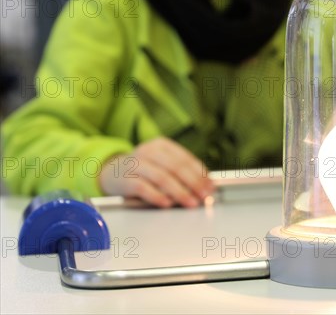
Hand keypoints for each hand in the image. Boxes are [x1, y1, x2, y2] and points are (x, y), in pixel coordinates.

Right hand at [99, 137, 214, 207]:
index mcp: (162, 145)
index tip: (211, 186)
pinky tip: (167, 203)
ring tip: (191, 202)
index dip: (201, 173)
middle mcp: (148, 151)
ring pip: (162, 177)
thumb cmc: (144, 170)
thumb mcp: (162, 165)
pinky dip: (157, 196)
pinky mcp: (124, 179)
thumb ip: (182, 173)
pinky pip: (143, 187)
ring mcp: (135, 164)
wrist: (111, 172)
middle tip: (205, 196)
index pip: (186, 158)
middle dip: (194, 183)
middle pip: (176, 167)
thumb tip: (206, 185)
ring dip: (180, 191)